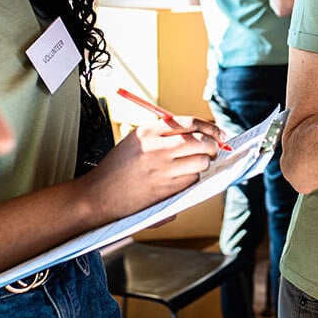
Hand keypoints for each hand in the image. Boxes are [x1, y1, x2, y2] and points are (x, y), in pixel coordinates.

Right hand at [84, 116, 221, 222]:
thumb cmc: (118, 167)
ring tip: (196, 164)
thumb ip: (162, 133)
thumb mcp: (136, 140)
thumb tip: (197, 133)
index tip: (219, 132)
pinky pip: (191, 179)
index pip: (189, 123)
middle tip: (215, 149)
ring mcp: (162, 169)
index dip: (209, 127)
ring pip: (200, 162)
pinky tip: (181, 178)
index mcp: (148, 131)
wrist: (99, 195)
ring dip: (203, 163)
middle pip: (200, 141)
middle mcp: (156, 148)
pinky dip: (192, 178)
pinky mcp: (165, 189)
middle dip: (214, 145)